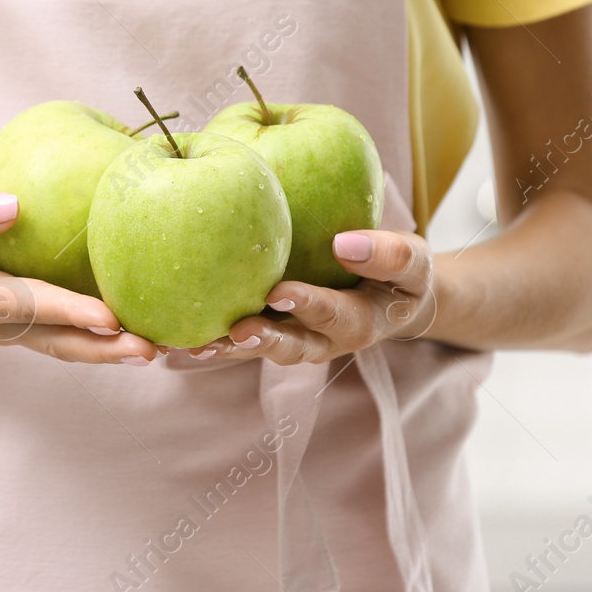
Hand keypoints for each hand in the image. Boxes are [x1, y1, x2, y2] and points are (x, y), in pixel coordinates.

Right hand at [0, 191, 160, 364]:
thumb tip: (11, 205)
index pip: (27, 306)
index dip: (68, 313)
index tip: (108, 316)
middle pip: (56, 343)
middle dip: (103, 349)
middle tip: (150, 349)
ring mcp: (14, 331)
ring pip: (67, 346)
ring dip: (110, 351)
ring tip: (157, 348)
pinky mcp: (30, 325)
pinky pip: (70, 334)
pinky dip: (104, 337)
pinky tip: (143, 326)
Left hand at [187, 230, 437, 365]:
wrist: (395, 297)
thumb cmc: (403, 274)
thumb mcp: (414, 262)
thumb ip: (389, 254)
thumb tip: (345, 243)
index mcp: (360, 323)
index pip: (334, 315)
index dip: (308, 305)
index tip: (280, 291)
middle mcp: (324, 340)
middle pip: (292, 347)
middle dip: (263, 341)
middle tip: (236, 332)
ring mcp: (296, 338)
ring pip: (261, 348)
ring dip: (229, 349)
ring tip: (194, 344)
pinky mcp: (274, 329)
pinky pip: (243, 336)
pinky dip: (214, 336)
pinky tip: (177, 329)